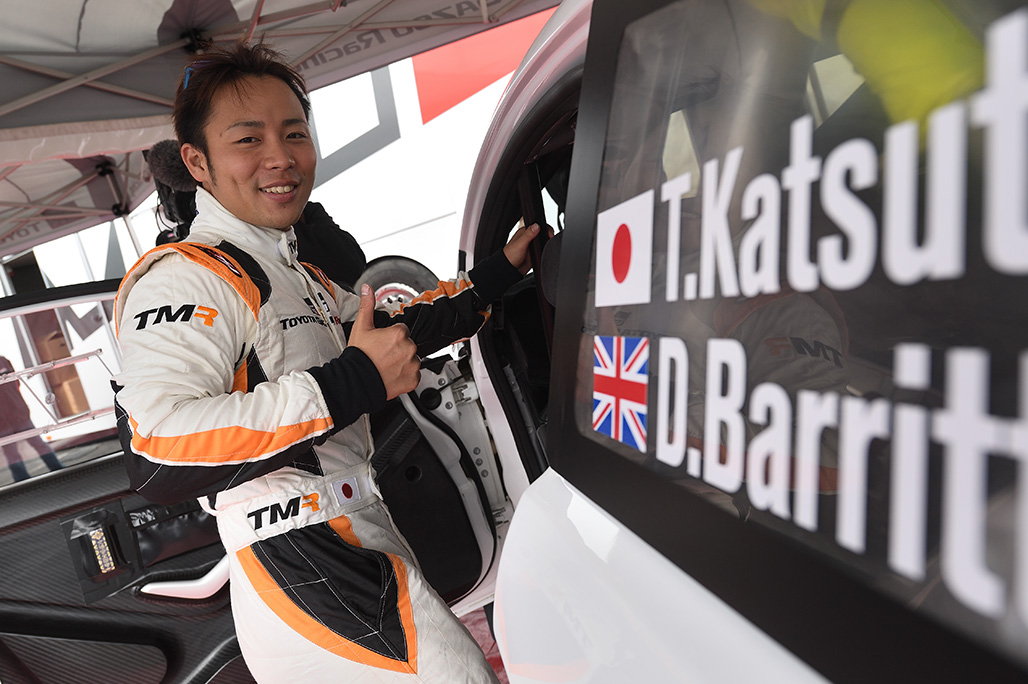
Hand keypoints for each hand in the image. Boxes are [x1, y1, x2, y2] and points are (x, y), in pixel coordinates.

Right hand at [347, 284, 420, 398]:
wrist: (355, 381)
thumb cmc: (358, 356)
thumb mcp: (361, 327)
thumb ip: (367, 306)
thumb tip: (368, 289)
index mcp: (399, 334)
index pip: (402, 330)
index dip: (391, 337)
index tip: (383, 344)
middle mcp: (409, 348)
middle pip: (408, 345)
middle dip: (398, 349)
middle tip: (384, 356)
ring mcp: (412, 365)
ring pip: (413, 359)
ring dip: (404, 362)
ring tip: (387, 366)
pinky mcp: (413, 379)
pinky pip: (414, 375)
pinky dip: (406, 376)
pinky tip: (393, 375)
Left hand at [503, 223, 547, 274]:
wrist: (510, 269)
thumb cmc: (510, 255)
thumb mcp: (520, 243)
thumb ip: (528, 234)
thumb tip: (536, 226)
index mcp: (525, 233)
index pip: (537, 226)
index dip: (545, 228)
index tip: (549, 233)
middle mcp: (529, 239)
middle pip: (542, 234)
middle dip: (548, 236)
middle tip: (550, 239)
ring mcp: (532, 247)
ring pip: (544, 242)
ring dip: (547, 244)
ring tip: (549, 246)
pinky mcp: (535, 254)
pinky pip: (543, 251)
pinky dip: (546, 251)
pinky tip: (547, 252)